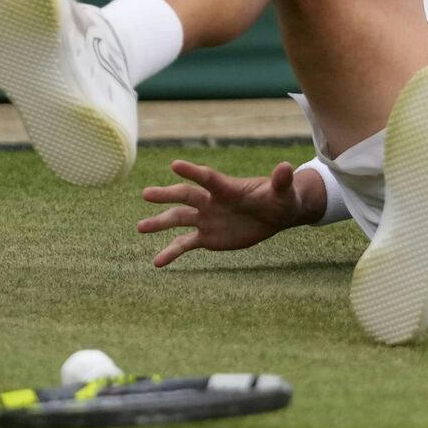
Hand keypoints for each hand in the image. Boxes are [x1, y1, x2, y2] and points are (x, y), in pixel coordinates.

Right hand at [136, 158, 320, 267]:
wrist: (276, 215)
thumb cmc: (281, 199)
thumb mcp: (284, 192)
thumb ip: (281, 181)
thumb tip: (287, 167)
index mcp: (228, 188)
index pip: (208, 178)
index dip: (193, 172)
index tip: (174, 165)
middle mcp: (212, 201)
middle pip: (186, 196)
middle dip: (167, 195)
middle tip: (146, 194)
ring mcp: (207, 218)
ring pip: (178, 219)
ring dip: (159, 223)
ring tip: (140, 227)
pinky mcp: (207, 236)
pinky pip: (185, 244)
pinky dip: (170, 252)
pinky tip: (156, 263)